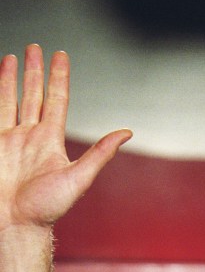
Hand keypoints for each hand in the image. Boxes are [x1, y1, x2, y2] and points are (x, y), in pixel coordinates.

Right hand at [0, 44, 130, 271]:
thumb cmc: (47, 209)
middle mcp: (31, 136)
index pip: (57, 100)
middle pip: (34, 94)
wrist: (16, 224)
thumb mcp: (79, 178)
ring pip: (12, 99)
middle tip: (36, 47)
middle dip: (35, 70)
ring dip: (13, 78)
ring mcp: (11, 139)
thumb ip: (101, 153)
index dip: (59, 77)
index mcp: (51, 141)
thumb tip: (126, 132)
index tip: (61, 56)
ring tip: (14, 56)